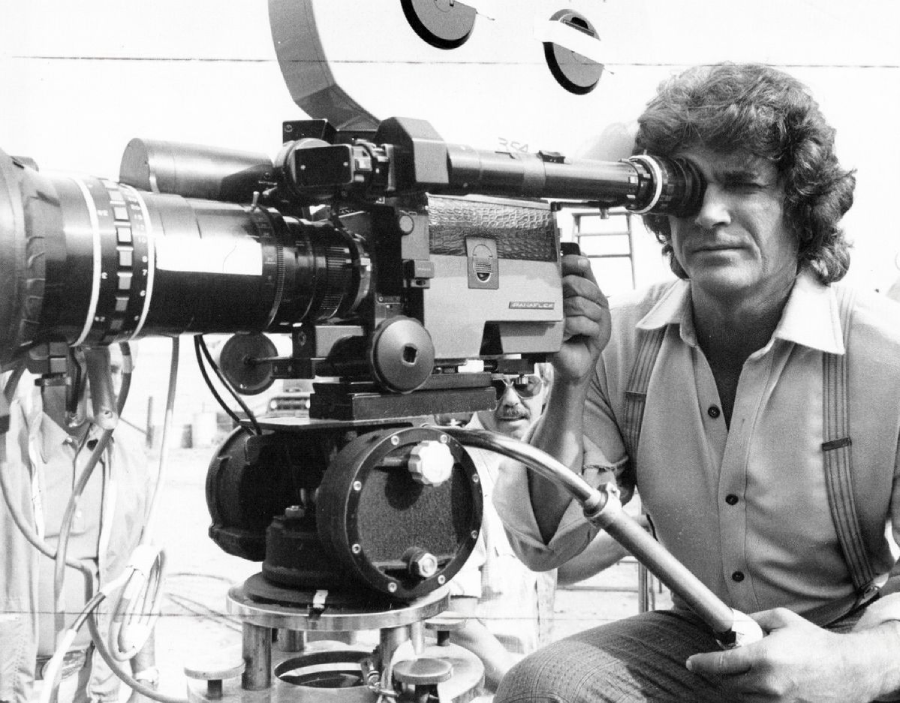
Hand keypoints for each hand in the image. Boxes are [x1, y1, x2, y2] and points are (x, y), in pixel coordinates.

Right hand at [554, 254, 609, 382]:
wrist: (585, 360)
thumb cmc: (588, 332)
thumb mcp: (596, 303)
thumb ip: (590, 281)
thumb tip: (583, 254)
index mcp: (559, 292)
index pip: (561, 269)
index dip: (573, 262)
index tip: (585, 263)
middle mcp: (551, 302)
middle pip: (572, 283)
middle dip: (593, 294)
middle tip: (599, 308)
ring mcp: (549, 318)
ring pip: (577, 303)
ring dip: (595, 316)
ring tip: (592, 325)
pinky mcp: (551, 334)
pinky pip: (577, 322)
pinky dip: (591, 329)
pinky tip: (587, 336)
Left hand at [686, 608, 879, 701]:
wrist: (851, 669)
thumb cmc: (816, 642)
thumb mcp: (782, 620)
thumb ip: (753, 620)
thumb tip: (731, 620)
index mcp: (764, 657)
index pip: (720, 664)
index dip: (701, 663)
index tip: (692, 662)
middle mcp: (768, 683)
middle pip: (726, 684)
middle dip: (718, 674)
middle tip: (718, 665)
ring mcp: (779, 702)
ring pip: (741, 698)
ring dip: (736, 686)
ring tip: (745, 673)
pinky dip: (754, 696)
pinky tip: (759, 685)